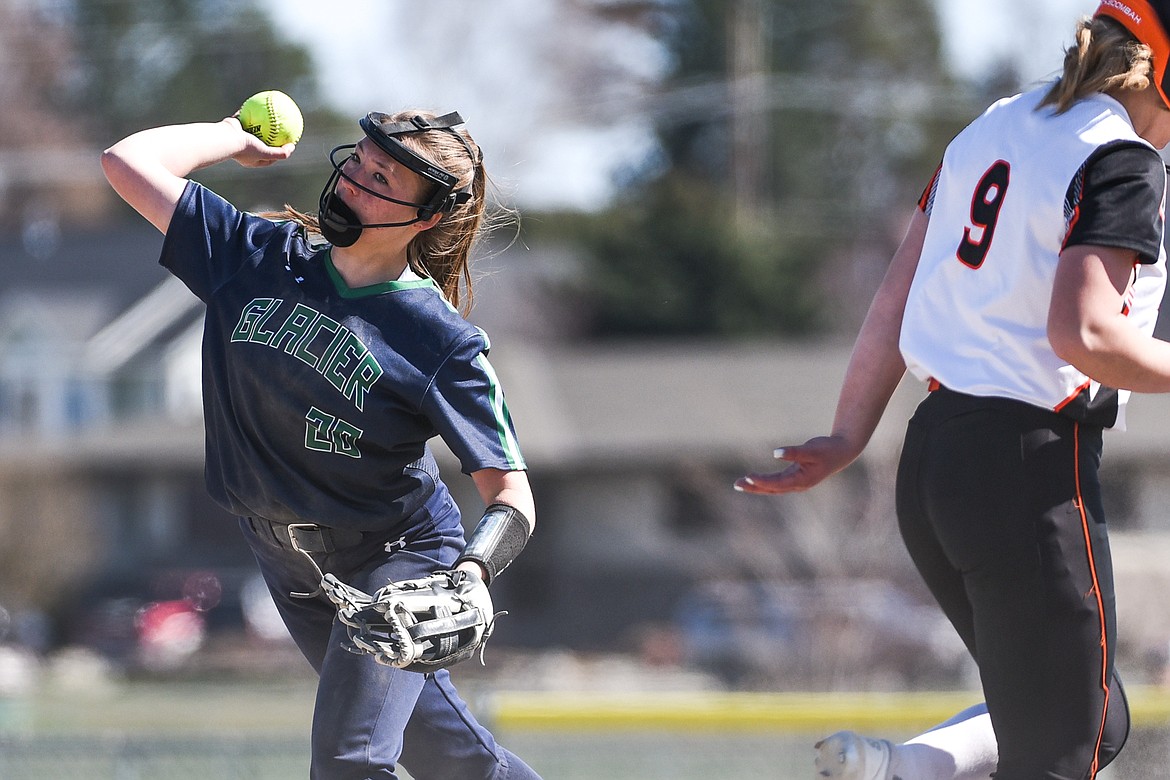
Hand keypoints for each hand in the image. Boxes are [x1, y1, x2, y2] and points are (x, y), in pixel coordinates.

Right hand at [223, 117, 295, 167]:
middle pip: (260, 141)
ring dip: (260, 121)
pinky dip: (251, 111)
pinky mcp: (233, 125)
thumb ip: (280, 153)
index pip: (268, 157)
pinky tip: (260, 103)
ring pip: (252, 127)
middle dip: (269, 136)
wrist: (225, 138)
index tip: (287, 145)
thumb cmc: (245, 148)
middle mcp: (244, 148)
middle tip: (280, 129)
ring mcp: (238, 136)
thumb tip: (293, 147)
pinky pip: (244, 116)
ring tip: (270, 114)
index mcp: (251, 158)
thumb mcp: (266, 153)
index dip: (278, 152)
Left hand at [734, 435, 857, 494]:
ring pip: (773, 487)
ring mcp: (796, 482)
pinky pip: (776, 482)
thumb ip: (794, 452)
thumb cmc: (827, 449)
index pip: (777, 484)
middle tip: (736, 484)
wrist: (842, 452)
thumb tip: (776, 453)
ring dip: (757, 486)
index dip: (762, 482)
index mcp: (802, 480)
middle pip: (772, 489)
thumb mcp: (811, 449)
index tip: (748, 478)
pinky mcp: (795, 477)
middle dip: (754, 487)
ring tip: (740, 483)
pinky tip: (754, 480)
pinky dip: (765, 482)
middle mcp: (798, 484)